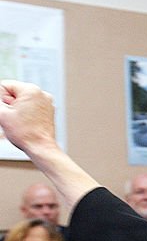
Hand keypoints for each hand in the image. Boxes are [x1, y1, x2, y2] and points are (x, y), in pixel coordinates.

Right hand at [0, 80, 101, 206]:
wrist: (46, 154)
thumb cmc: (27, 137)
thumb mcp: (2, 115)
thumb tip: (1, 104)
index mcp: (33, 90)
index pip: (4, 86)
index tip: (5, 116)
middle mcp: (43, 94)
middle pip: (13, 97)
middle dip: (8, 109)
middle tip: (13, 125)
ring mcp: (47, 105)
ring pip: (20, 106)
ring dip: (15, 117)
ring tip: (20, 130)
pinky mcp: (48, 116)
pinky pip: (28, 114)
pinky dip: (23, 121)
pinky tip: (25, 133)